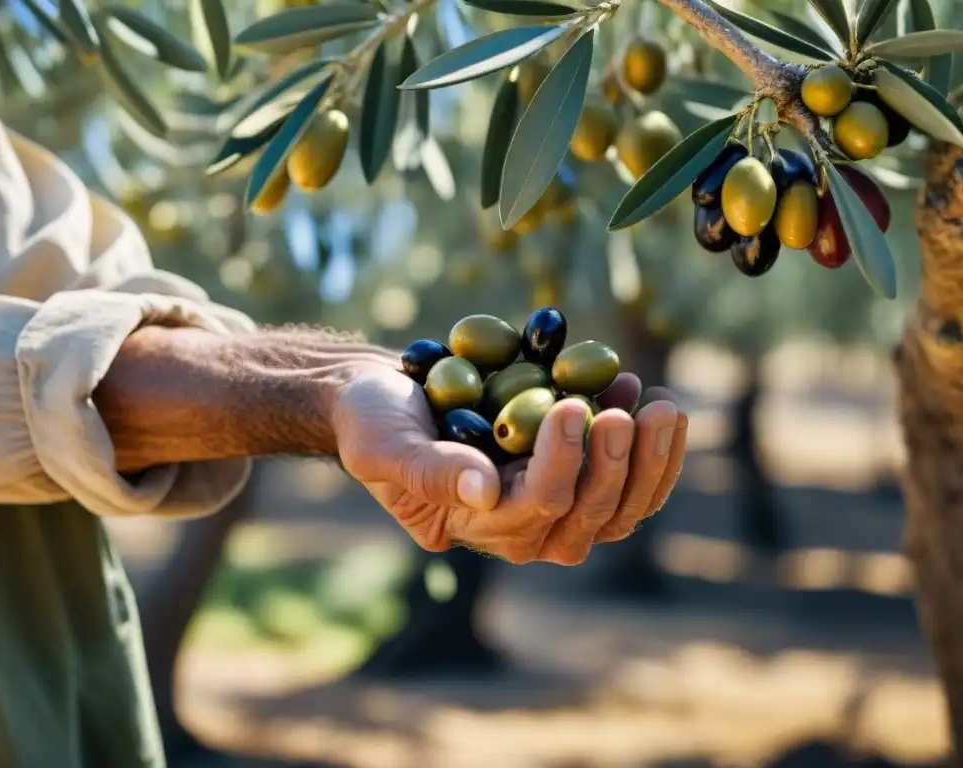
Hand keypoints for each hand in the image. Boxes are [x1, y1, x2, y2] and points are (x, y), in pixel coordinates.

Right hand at [333, 365, 687, 564]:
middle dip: (625, 463)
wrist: (384, 399)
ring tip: (664, 405)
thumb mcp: (383, 446)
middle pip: (593, 515)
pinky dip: (644, 444)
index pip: (537, 506)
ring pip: (621, 505)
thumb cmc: (372, 423)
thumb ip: (428, 471)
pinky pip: (624, 476)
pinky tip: (639, 390)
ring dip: (651, 459)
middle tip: (646, 409)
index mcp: (478, 526)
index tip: (569, 405)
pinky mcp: (569, 471)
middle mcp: (522, 526)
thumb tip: (486, 490)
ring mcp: (552, 501)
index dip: (562, 461)